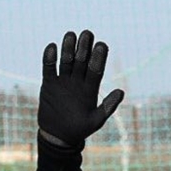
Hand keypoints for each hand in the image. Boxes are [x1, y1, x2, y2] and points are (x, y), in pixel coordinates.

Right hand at [38, 30, 124, 147]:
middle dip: (84, 47)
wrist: (58, 137)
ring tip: (71, 35)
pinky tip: (52, 46)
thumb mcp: (95, 121)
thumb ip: (107, 107)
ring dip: (68, 48)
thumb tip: (121, 91)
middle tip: (87, 34)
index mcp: (91, 88)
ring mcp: (63, 80)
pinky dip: (49, 57)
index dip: (98, 57)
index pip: (96, 68)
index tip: (101, 45)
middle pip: (82, 60)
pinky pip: (49, 67)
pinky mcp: (49, 83)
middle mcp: (78, 81)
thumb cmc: (80, 130)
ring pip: (66, 60)